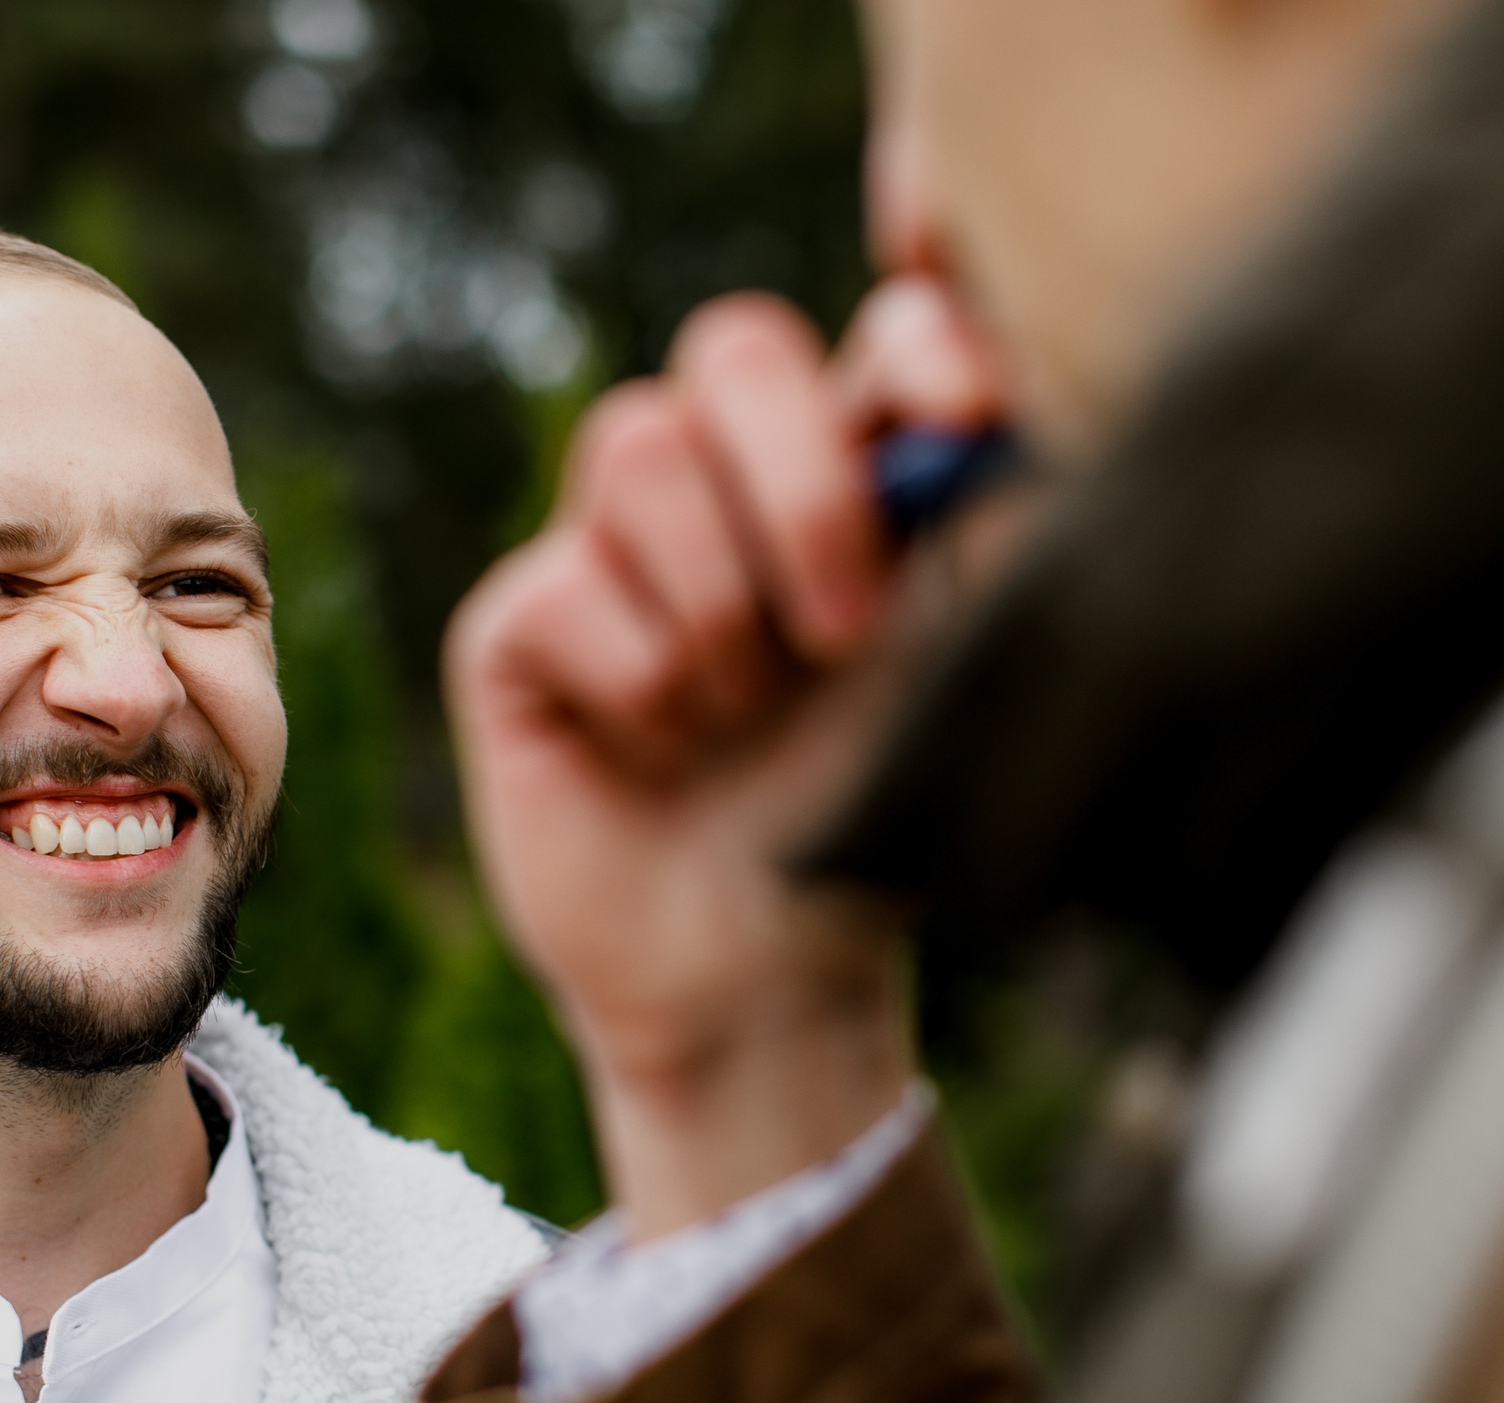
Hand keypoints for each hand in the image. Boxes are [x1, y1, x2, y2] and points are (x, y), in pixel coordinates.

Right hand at [444, 282, 1001, 1238]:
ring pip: (641, 448)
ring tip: (740, 718)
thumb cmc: (868, 816)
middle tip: (844, 634)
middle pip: (735, 349)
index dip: (918, 334)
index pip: (885, 327)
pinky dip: (642, 689)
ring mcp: (608, 539)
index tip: (966, 413)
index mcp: (857, 469)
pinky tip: (656, 755)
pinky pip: (569, 586)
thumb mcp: (953, 672)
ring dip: (722, 614)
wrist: (764, 975)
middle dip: (803, 487)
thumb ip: (978, 532)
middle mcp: (727, 479)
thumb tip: (986, 413)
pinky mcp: (517, 621)